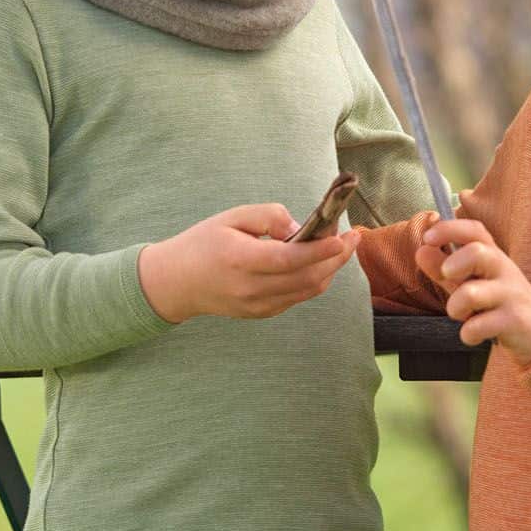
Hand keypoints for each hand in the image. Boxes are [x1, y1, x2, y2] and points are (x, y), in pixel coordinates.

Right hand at [139, 204, 358, 324]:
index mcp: (240, 260)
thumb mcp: (231, 217)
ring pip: (307, 290)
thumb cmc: (203, 243)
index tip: (343, 238)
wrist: (177, 282)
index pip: (289, 259)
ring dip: (330, 270)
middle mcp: (251, 288)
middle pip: (306, 277)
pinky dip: (314, 280)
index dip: (320, 250)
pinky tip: (320, 263)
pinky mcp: (261, 313)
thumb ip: (268, 217)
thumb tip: (300, 229)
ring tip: (342, 248)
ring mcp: (257, 305)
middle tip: (354, 238)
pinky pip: (297, 298)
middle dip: (336, 258)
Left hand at [418, 218, 530, 361]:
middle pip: (477, 253)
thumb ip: (445, 269)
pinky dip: (468, 334)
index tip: (427, 237)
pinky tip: (473, 334)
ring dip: (455, 307)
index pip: (474, 231)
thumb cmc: (497, 301)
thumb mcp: (470, 282)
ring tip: (461, 315)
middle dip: (453, 264)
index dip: (449, 229)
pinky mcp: (514, 320)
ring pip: (472, 293)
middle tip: (447, 277)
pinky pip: (478, 326)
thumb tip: (421, 252)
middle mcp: (504, 269)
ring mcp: (511, 294)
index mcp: (492, 255)